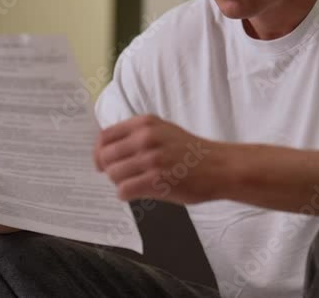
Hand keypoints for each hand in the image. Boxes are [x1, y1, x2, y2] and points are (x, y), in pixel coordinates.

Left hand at [94, 115, 226, 204]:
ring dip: (120, 182)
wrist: (219, 166)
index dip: (99, 152)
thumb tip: (109, 148)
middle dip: (109, 169)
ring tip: (134, 183)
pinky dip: (126, 194)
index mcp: (145, 123)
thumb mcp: (164, 130)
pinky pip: (124, 190)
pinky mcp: (156, 180)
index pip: (105, 136)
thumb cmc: (192, 152)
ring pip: (113, 174)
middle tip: (120, 176)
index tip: (102, 162)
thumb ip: (138, 135)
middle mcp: (145, 138)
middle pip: (106, 156)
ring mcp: (151, 159)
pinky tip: (137, 192)